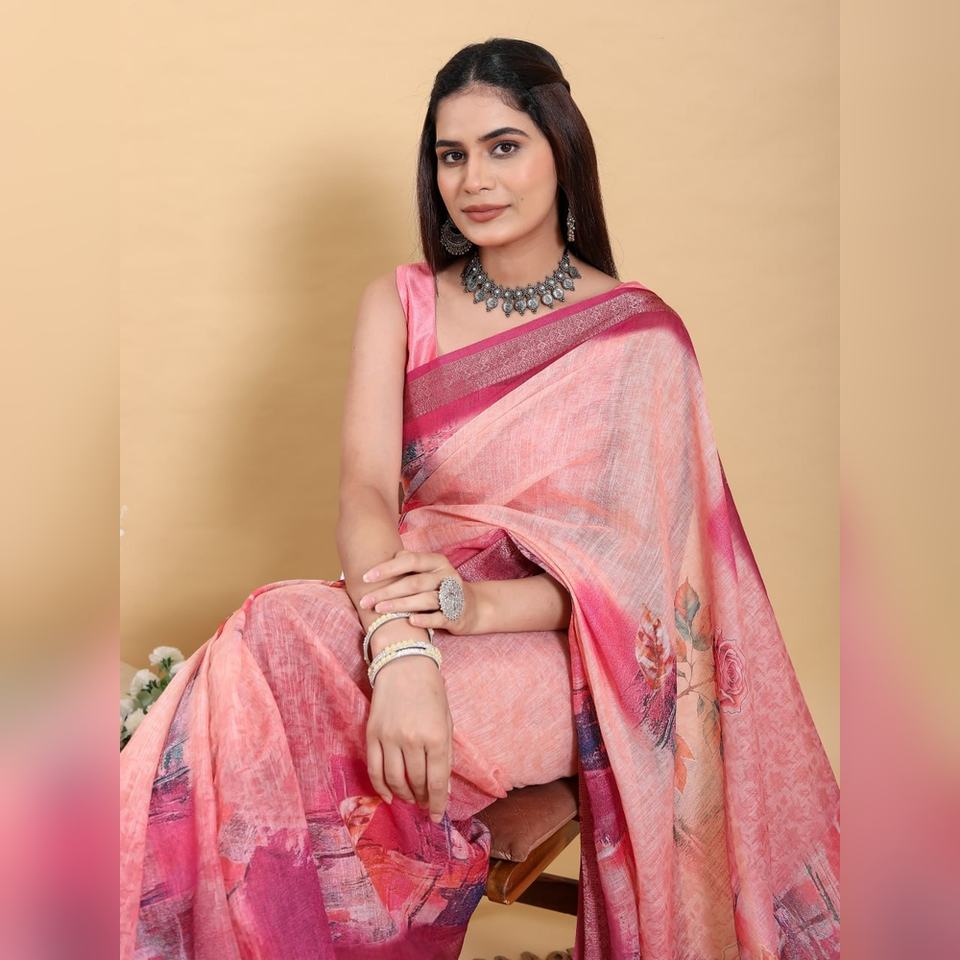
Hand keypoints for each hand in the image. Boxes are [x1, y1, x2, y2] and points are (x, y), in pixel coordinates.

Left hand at [359, 548, 477, 635]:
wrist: (472, 607)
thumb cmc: (440, 587)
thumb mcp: (428, 571)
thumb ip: (409, 562)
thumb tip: (391, 555)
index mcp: (437, 562)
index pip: (410, 560)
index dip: (387, 568)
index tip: (366, 578)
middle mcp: (446, 576)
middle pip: (414, 582)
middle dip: (387, 591)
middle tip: (366, 600)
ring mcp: (453, 596)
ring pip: (425, 599)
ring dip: (400, 605)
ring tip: (379, 609)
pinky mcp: (456, 615)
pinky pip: (439, 617)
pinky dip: (425, 619)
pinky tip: (410, 621)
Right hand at [365, 640, 453, 823]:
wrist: (404, 664)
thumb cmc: (431, 692)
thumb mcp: (446, 720)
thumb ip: (445, 754)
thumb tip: (442, 787)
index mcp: (436, 736)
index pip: (437, 780)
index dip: (437, 802)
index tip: (436, 815)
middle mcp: (412, 739)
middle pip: (416, 782)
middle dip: (421, 798)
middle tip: (424, 803)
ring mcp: (389, 737)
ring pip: (394, 779)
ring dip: (402, 794)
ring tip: (409, 798)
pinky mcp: (372, 734)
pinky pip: (374, 769)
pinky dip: (380, 787)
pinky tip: (388, 795)